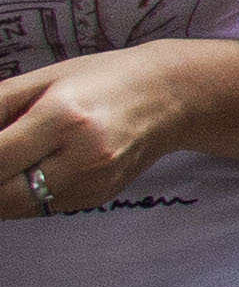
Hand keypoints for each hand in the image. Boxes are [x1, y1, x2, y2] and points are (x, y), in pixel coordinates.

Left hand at [0, 49, 192, 216]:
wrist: (172, 96)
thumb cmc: (102, 78)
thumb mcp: (43, 79)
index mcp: (64, 117)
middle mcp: (82, 156)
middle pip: (3, 196)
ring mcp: (93, 183)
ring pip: (18, 208)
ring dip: (0, 192)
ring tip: (7, 165)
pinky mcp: (96, 198)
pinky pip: (41, 207)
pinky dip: (23, 194)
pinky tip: (32, 170)